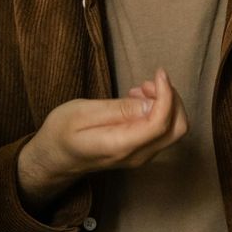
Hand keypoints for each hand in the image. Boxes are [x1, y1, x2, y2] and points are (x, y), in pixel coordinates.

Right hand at [16, 67, 188, 210]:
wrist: (53, 159)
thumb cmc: (62, 132)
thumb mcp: (82, 112)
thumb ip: (118, 110)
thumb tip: (152, 104)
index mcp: (120, 145)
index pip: (161, 123)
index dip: (167, 94)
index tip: (158, 72)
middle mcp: (137, 156)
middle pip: (177, 129)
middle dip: (171, 99)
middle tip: (149, 81)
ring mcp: (141, 157)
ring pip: (174, 130)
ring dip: (166, 104)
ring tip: (139, 88)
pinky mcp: (140, 152)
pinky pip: (162, 132)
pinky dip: (160, 111)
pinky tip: (138, 100)